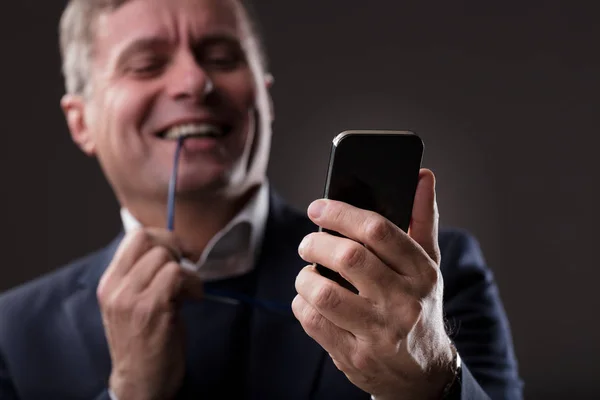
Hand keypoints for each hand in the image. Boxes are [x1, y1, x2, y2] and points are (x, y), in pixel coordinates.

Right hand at [97, 228, 203, 399]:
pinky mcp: (151, 309)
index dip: (163, 237)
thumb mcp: (135, 303)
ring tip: (188, 293)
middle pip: (150, 240)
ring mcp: (131, 298)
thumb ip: (145, 275)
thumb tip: (172, 247)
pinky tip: (192, 300)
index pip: (134, 236)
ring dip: (187, 272)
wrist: (141, 382)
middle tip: (186, 270)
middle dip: (175, 249)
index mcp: (110, 283)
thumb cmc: (144, 342)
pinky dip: (192, 284)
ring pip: (165, 257)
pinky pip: (176, 275)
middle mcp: (116, 288)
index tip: (179, 251)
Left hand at [293, 169, 454, 399]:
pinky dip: (302, 305)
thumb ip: (422, 220)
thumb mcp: (428, 265)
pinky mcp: (356, 356)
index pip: (379, 230)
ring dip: (305, 277)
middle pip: (348, 257)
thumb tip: (423, 175)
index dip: (341, 212)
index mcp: (422, 273)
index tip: (317, 207)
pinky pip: (313, 322)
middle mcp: (403, 302)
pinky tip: (310, 300)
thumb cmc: (420, 307)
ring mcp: (379, 333)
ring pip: (323, 293)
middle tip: (308, 242)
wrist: (424, 375)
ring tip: (309, 273)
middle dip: (316, 242)